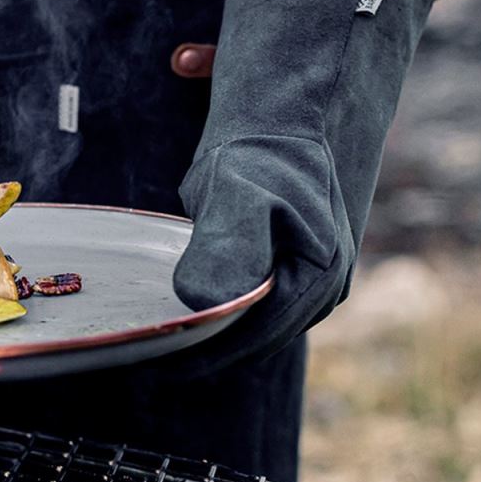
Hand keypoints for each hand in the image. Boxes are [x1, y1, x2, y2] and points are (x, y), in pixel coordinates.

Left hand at [175, 134, 349, 359]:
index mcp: (321, 275)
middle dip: (209, 351)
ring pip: (260, 327)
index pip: (258, 337)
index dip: (206, 354)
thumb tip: (206, 304)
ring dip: (217, 336)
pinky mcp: (300, 273)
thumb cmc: (255, 151)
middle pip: (260, 339)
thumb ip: (226, 245)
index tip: (157, 362)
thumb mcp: (234, 191)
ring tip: (164, 341)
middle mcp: (329, 288)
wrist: (277, 119)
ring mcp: (318, 283)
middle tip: (151, 356)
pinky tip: (188, 312)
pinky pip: (259, 307)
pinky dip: (225, 313)